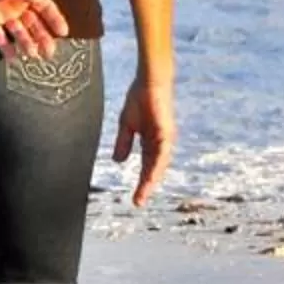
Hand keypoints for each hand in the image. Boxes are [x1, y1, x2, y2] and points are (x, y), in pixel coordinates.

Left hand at [0, 0, 66, 61]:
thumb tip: (41, 1)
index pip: (45, 8)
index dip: (55, 20)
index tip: (63, 32)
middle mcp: (17, 5)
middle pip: (34, 24)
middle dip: (43, 38)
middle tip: (49, 52)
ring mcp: (4, 14)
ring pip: (19, 32)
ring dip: (26, 43)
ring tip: (32, 54)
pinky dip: (5, 47)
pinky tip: (12, 57)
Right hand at [111, 72, 173, 206]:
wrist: (148, 80)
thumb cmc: (140, 98)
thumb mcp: (126, 124)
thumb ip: (123, 142)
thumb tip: (117, 162)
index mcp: (151, 142)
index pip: (146, 167)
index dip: (141, 182)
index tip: (135, 199)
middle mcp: (160, 143)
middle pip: (154, 169)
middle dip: (146, 186)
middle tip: (137, 202)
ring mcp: (164, 138)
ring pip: (159, 164)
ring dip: (151, 179)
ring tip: (143, 193)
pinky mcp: (166, 131)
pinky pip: (162, 152)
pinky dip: (158, 164)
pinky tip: (152, 175)